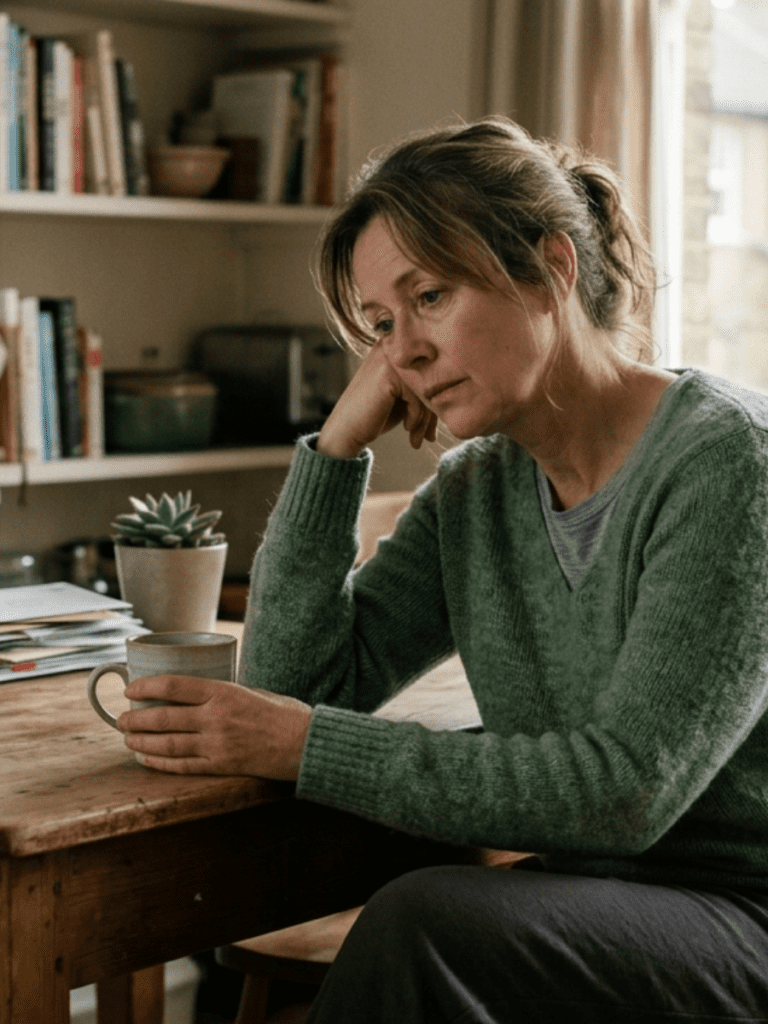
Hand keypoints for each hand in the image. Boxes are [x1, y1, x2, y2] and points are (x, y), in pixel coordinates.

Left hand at [117, 675, 311, 778]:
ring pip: (168, 744)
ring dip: (142, 741)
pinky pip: (183, 765)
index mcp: (224, 692)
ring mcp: (217, 744)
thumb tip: (190, 693)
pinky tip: (147, 758)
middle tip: (121, 719)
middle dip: (137, 719)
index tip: (131, 689)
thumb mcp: (251, 690)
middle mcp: (216, 718)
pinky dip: (160, 762)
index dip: (147, 687)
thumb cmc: (282, 713)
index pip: (174, 686)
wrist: (304, 743)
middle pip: (164, 717)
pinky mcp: (221, 766)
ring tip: (127, 739)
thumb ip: (221, 693)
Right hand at [317, 343, 436, 458]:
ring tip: (418, 437)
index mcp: (400, 348)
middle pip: (432, 378)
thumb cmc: (377, 415)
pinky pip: (418, 395)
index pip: (432, 370)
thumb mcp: (407, 399)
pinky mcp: (388, 373)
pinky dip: (416, 416)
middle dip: (432, 411)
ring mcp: (390, 358)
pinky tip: (407, 428)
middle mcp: (394, 347)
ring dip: (425, 418)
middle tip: (428, 436)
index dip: (436, 400)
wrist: (346, 432)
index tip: (431, 427)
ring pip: (427, 388)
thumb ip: (428, 388)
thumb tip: (463, 392)